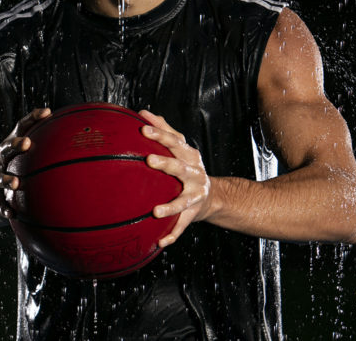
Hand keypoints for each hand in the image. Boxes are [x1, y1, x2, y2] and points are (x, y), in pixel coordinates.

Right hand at [0, 108, 50, 219]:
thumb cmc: (21, 170)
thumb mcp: (33, 158)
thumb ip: (51, 148)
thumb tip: (82, 137)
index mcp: (12, 145)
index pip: (21, 127)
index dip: (33, 118)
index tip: (47, 112)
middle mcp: (0, 158)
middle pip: (5, 148)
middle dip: (15, 145)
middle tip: (27, 143)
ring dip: (5, 179)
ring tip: (15, 183)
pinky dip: (3, 207)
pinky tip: (11, 213)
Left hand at [139, 110, 212, 247]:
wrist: (212, 196)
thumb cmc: (187, 166)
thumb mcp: (180, 147)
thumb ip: (163, 129)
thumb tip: (143, 112)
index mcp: (189, 155)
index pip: (174, 141)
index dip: (160, 134)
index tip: (143, 129)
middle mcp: (195, 174)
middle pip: (180, 167)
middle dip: (166, 164)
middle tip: (149, 160)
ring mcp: (195, 195)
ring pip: (184, 201)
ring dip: (171, 206)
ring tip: (156, 211)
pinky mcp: (193, 214)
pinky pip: (182, 226)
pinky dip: (172, 235)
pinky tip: (160, 243)